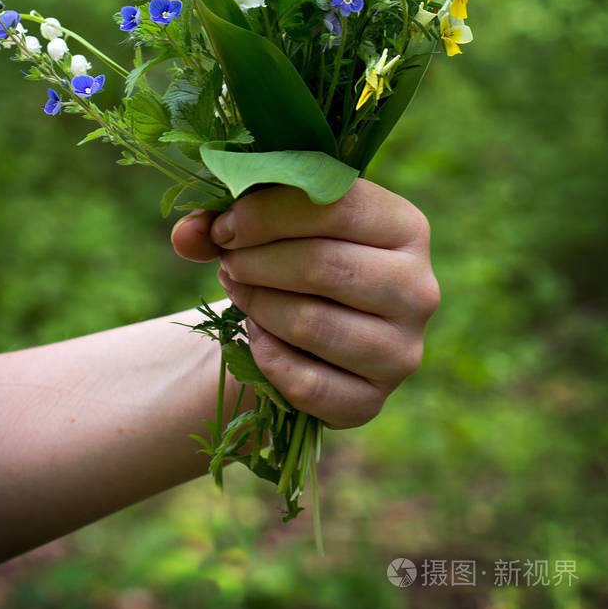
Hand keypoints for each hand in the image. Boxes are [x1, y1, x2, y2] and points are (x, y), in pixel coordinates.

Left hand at [171, 179, 438, 428]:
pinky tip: (255, 337)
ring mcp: (402, 351)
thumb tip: (187, 233)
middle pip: (324, 266)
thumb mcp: (271, 225)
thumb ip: (224, 219)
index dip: (267, 215)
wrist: (313, 330)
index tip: (223, 227)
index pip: (337, 207)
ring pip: (312, 324)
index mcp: (407, 227)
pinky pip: (307, 385)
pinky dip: (268, 358)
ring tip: (238, 290)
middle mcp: (419, 288)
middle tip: (227, 262)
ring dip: (257, 305)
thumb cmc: (296, 256)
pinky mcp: (373, 401)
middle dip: (257, 262)